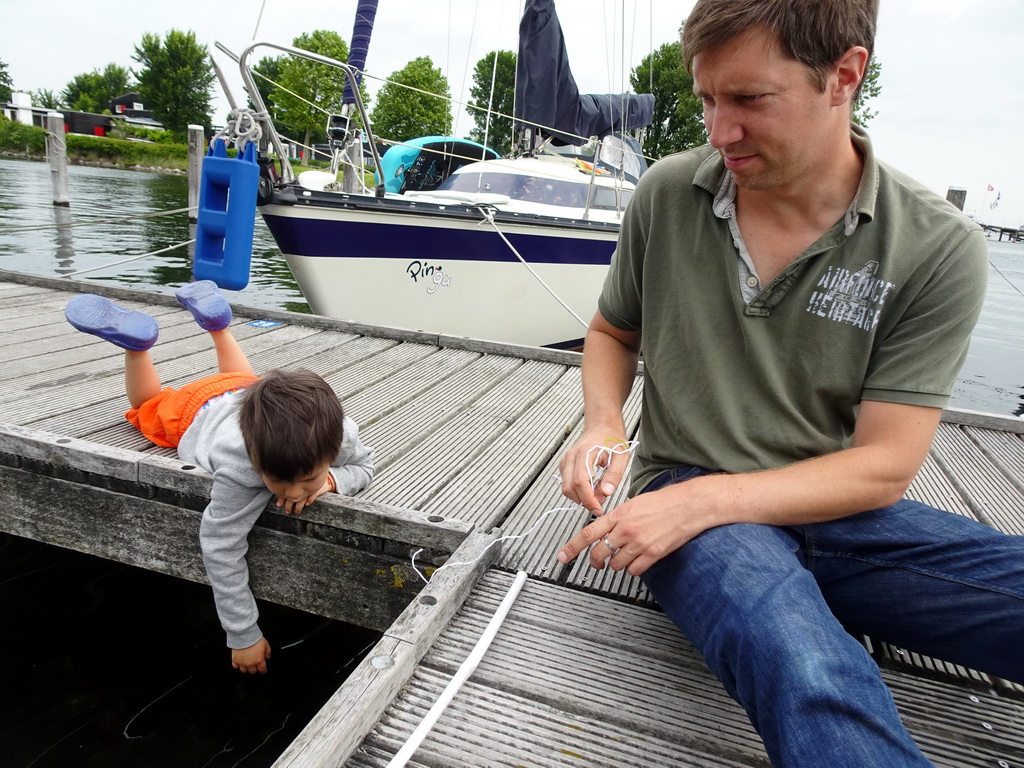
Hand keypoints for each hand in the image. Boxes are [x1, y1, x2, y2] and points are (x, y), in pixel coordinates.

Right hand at [232, 637, 270, 673]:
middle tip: (255, 665)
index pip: (262, 669)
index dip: (263, 670)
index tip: (263, 670)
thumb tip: (267, 656)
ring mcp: (242, 662)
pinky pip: (235, 666)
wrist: (244, 635)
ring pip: (244, 670)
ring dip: (246, 668)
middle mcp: (250, 663)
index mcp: (259, 660)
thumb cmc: (254, 639)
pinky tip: (239, 662)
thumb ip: (267, 651)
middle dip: (255, 669)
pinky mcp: (235, 660)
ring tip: (247, 664)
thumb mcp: (265, 644)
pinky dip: (237, 665)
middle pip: (253, 671)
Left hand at [275, 479, 330, 514]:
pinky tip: (307, 504)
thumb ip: (290, 488)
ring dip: (299, 506)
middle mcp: (301, 485)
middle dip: (289, 505)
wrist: (322, 477)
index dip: (282, 499)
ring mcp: (309, 487)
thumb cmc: (309, 481)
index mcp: (295, 484)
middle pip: (293, 496)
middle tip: (287, 511)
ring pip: (302, 498)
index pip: (287, 491)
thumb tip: (279, 496)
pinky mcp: (318, 488)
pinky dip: (310, 499)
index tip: (278, 505)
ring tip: (297, 512)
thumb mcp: (299, 483)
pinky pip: (313, 494)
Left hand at [557, 477, 717, 576]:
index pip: (588, 534)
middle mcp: (625, 530)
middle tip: (597, 564)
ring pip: (616, 565)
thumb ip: (616, 518)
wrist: (687, 506)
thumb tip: (604, 528)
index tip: (563, 556)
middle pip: (599, 554)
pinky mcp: (652, 555)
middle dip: (595, 562)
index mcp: (618, 515)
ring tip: (625, 556)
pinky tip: (638, 560)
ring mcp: (639, 544)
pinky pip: (633, 571)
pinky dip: (633, 569)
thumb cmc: (662, 502)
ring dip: (617, 564)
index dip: (572, 548)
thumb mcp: (633, 503)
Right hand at [558, 430, 632, 514]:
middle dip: (584, 501)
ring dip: (580, 497)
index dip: (588, 500)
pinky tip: (591, 487)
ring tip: (598, 493)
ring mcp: (566, 460)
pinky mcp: (565, 464)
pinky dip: (577, 490)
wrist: (602, 425)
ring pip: (565, 487)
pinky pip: (566, 483)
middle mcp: (571, 456)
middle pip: (569, 488)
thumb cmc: (612, 438)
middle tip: (601, 502)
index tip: (598, 509)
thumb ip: (614, 475)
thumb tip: (606, 492)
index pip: (580, 482)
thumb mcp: (621, 456)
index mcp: (584, 453)